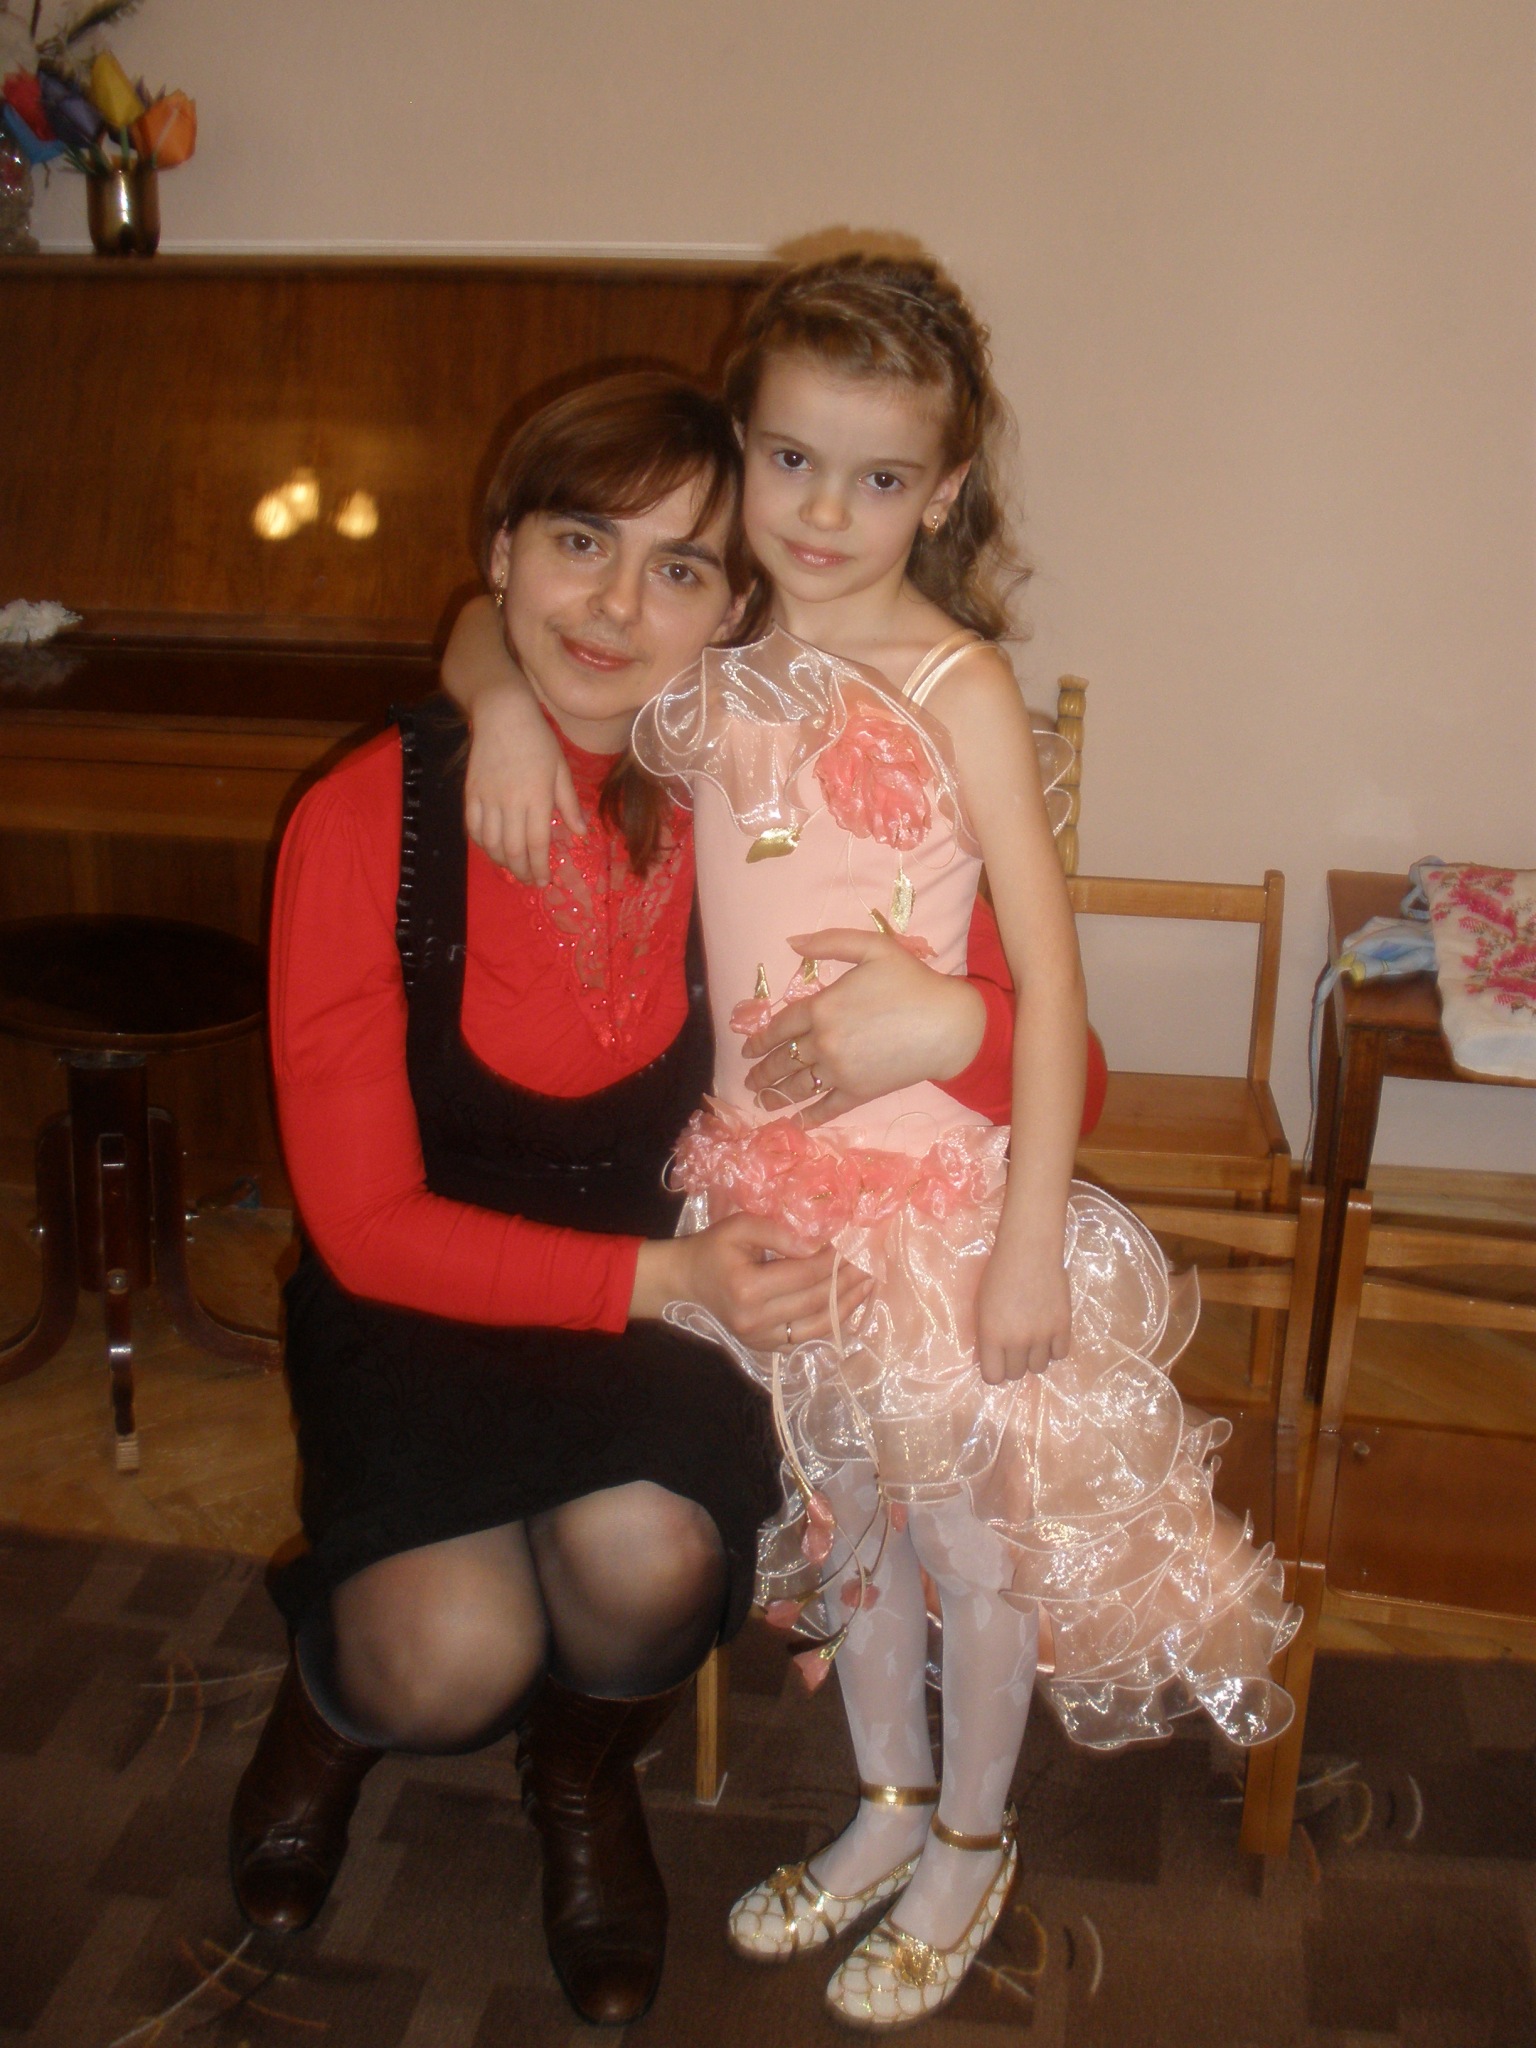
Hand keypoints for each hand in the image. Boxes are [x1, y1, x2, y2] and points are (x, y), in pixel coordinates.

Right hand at [441, 594, 586, 883]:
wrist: (502, 714)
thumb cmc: (538, 740)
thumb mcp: (561, 769)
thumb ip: (569, 803)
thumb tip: (581, 833)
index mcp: (537, 797)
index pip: (537, 843)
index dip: (539, 867)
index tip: (543, 881)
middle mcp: (510, 802)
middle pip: (513, 849)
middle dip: (521, 871)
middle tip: (529, 880)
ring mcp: (487, 798)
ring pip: (490, 843)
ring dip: (501, 862)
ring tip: (513, 868)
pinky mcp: (471, 792)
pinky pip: (473, 827)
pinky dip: (481, 844)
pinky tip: (491, 849)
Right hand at [631, 1212, 871, 1349]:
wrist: (688, 1279)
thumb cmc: (714, 1248)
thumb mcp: (741, 1226)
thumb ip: (779, 1232)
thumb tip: (817, 1244)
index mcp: (747, 1288)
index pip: (804, 1274)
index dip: (832, 1261)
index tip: (850, 1245)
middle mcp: (755, 1319)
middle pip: (816, 1301)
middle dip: (846, 1282)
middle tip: (869, 1264)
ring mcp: (761, 1339)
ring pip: (818, 1327)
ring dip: (847, 1307)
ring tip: (868, 1285)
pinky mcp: (766, 1348)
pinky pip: (807, 1339)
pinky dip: (831, 1325)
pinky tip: (848, 1308)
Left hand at [743, 928, 985, 1128]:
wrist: (947, 1024)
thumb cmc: (913, 982)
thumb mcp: (873, 947)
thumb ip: (830, 942)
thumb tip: (791, 942)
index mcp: (822, 1006)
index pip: (779, 1026)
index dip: (760, 1040)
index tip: (748, 1050)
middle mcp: (823, 1042)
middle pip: (783, 1060)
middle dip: (762, 1072)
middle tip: (750, 1080)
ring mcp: (839, 1070)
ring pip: (798, 1086)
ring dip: (776, 1095)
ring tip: (762, 1101)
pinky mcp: (859, 1092)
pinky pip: (826, 1107)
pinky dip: (809, 1117)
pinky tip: (797, 1122)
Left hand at [974, 1239, 1071, 1383]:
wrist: (1029, 1252)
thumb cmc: (998, 1275)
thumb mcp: (981, 1306)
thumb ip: (986, 1336)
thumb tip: (991, 1360)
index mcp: (992, 1335)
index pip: (993, 1378)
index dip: (994, 1371)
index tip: (996, 1361)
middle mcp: (1017, 1340)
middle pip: (1016, 1374)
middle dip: (1013, 1363)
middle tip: (1014, 1346)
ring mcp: (1042, 1335)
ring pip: (1039, 1368)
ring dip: (1033, 1357)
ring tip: (1032, 1339)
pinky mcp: (1063, 1327)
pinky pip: (1060, 1354)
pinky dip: (1053, 1348)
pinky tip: (1048, 1334)